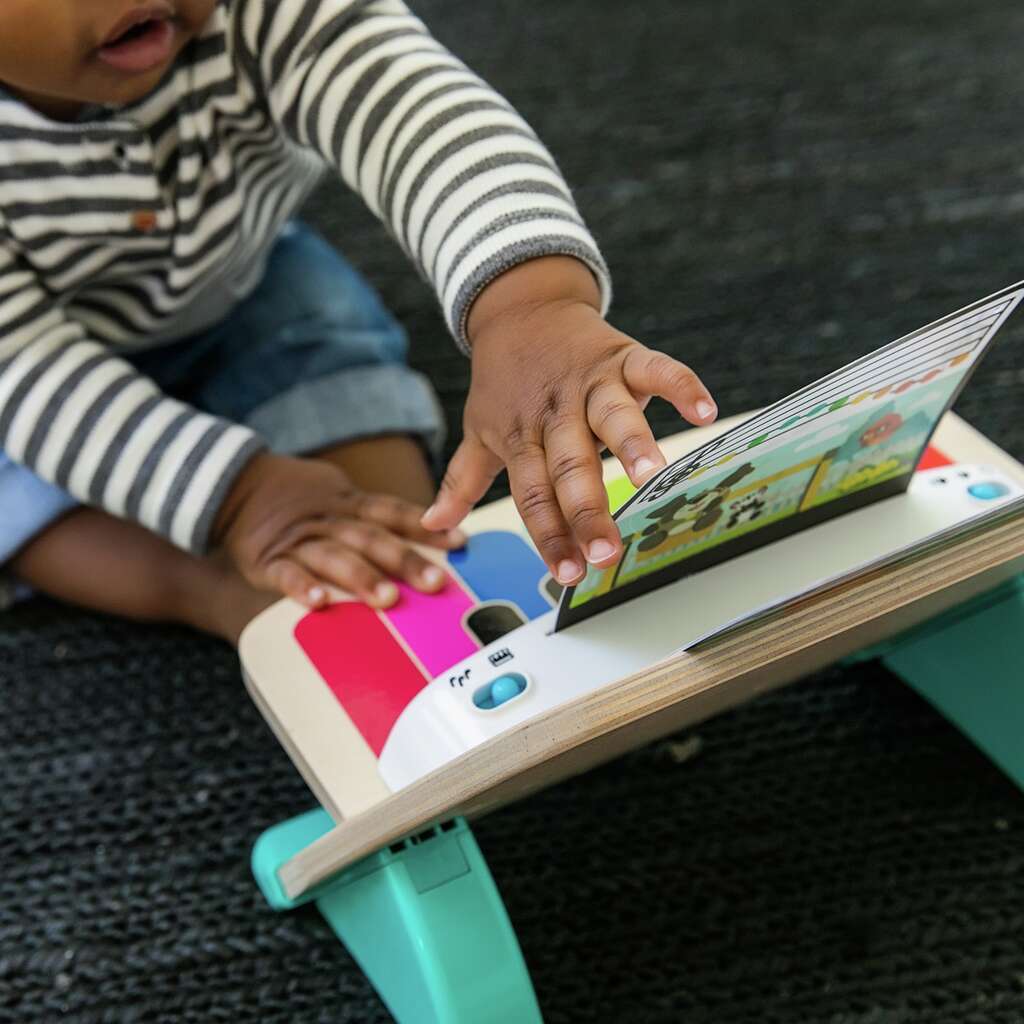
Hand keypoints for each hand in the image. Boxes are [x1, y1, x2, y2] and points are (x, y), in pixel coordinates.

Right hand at [212, 452, 465, 608]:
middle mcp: (330, 520)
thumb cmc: (300, 499)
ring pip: (334, 557)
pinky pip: (285, 574)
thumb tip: (433, 531)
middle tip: (434, 582)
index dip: (427, 527)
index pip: (394, 512)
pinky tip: (321, 603)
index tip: (460, 542)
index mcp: (350, 504)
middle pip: (371, 538)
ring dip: (362, 577)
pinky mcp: (267, 560)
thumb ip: (376, 516)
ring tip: (387, 598)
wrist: (236, 486)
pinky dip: (302, 587)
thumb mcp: (339, 495)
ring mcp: (299, 540)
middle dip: (404, 560)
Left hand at [421, 257, 715, 584]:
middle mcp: (556, 414)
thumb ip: (462, 481)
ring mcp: (590, 382)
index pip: (534, 495)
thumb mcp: (479, 428)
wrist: (520, 307)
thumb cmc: (504, 381)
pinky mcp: (622, 356)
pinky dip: (681, 386)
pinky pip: (656, 369)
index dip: (550, 535)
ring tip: (652, 475)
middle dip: (589, 511)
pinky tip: (703, 411)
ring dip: (631, 443)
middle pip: (572, 467)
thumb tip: (433, 526)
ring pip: (612, 416)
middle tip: (608, 552)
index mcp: (522, 437)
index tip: (569, 574)